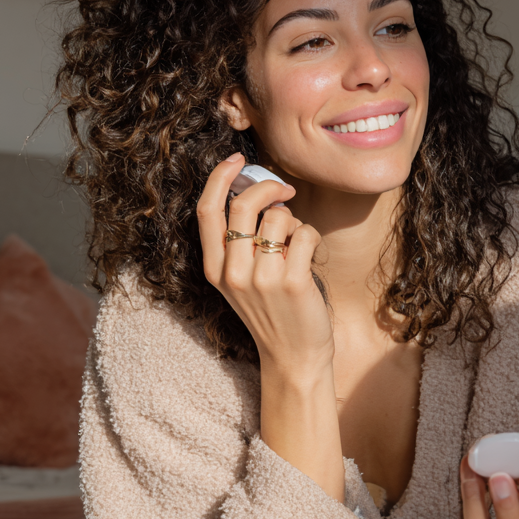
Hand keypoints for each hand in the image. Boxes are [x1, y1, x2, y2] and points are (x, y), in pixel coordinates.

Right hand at [198, 153, 344, 499]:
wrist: (294, 358)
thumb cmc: (274, 313)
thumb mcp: (243, 280)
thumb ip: (241, 242)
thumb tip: (257, 190)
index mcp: (215, 270)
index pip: (206, 211)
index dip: (219, 178)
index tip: (237, 160)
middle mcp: (232, 273)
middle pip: (242, 205)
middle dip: (268, 187)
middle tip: (286, 190)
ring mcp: (261, 279)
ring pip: (279, 218)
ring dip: (294, 222)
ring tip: (297, 245)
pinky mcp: (292, 283)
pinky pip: (305, 234)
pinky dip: (311, 237)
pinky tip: (310, 257)